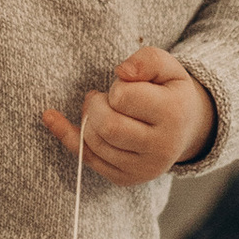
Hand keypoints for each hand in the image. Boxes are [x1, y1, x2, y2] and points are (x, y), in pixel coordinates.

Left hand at [42, 46, 217, 188]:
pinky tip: (53, 120)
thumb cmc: (170, 92)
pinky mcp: (126, 179)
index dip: (116, 87)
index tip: (124, 86)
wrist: (185, 129)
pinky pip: (88, 160)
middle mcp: (162, 147)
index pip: (123, 97)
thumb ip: (147, 60)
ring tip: (98, 109)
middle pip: (108, 127)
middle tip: (101, 97)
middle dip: (96, 107)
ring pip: (95, 145)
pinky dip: (69, 137)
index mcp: (174, 114)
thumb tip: (122, 72)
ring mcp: (144, 168)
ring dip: (88, 121)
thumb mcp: (168, 67)